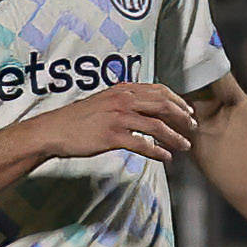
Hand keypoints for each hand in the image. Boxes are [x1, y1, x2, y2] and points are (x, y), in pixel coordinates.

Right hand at [29, 80, 200, 163]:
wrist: (53, 130)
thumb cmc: (78, 119)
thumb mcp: (104, 101)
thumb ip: (124, 100)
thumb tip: (146, 107)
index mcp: (123, 89)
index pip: (159, 90)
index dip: (178, 101)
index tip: (189, 111)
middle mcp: (123, 99)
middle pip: (163, 105)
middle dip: (183, 117)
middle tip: (193, 128)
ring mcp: (118, 117)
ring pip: (156, 126)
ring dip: (175, 136)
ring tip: (185, 146)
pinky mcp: (112, 136)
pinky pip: (142, 144)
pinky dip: (157, 151)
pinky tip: (166, 157)